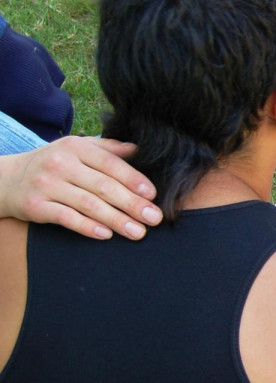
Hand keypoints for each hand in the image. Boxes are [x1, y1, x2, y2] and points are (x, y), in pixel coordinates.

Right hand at [0, 136, 161, 239]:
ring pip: (88, 204)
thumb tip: (139, 149)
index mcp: (76, 147)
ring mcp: (46, 184)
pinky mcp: (35, 206)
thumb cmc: (55, 164)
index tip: (153, 195)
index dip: (134, 179)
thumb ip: (108, 149)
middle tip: (153, 218)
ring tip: (138, 232)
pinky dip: (87, 227)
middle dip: (132, 204)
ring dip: (116, 220)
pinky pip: (66, 218)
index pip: (111, 164)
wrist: (8, 179)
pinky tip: (106, 235)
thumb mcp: (78, 149)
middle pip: (104, 186)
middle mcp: (61, 163)